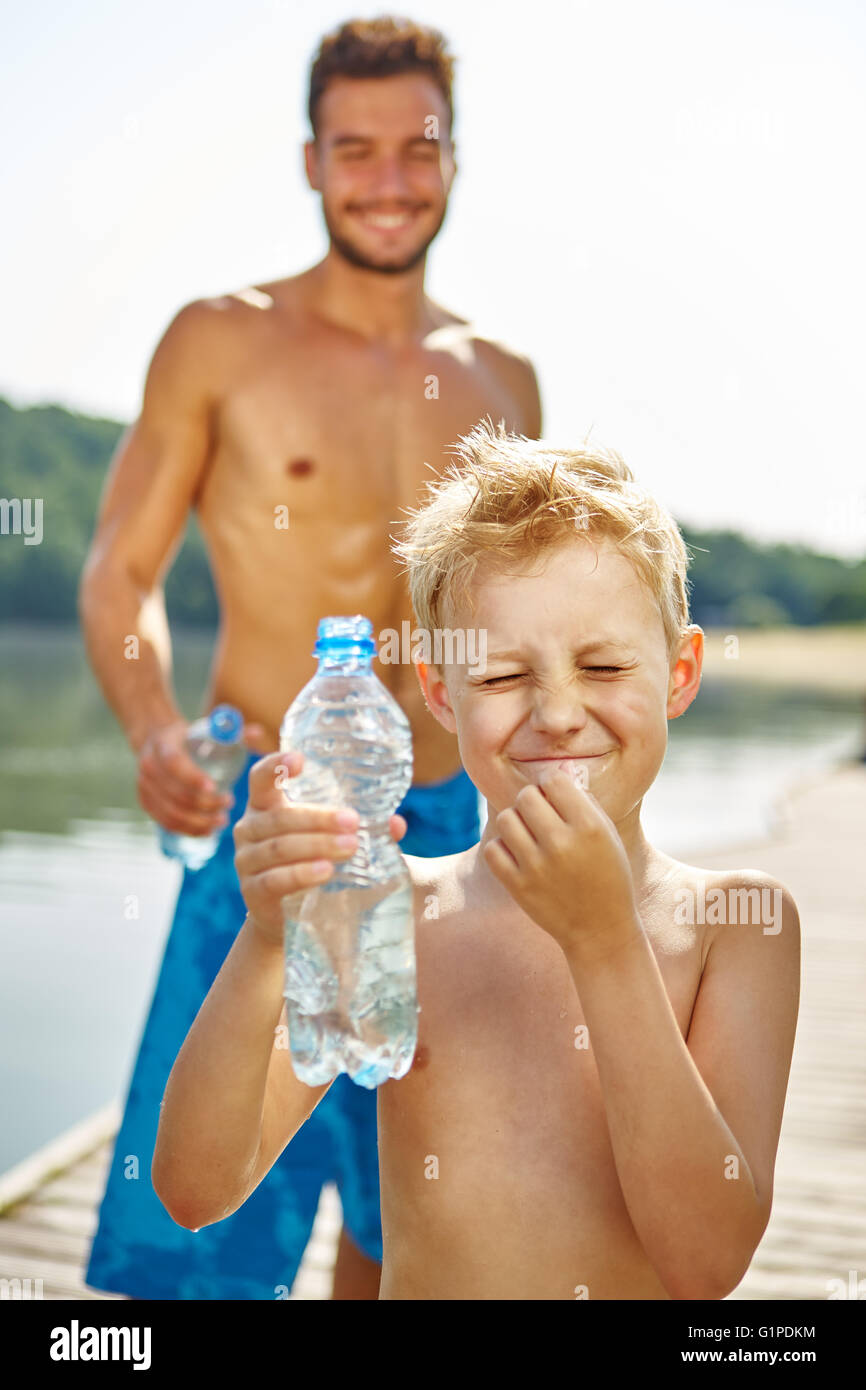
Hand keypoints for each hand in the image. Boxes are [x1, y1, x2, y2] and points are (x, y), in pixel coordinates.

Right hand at [137, 716, 267, 835]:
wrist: (156, 740)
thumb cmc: (189, 736)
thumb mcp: (206, 728)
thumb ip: (232, 732)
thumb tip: (258, 733)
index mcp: (163, 744)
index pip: (174, 763)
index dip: (193, 778)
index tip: (215, 787)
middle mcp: (149, 766)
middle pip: (176, 793)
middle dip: (205, 803)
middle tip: (229, 803)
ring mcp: (145, 787)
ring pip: (171, 812)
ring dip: (199, 820)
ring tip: (222, 819)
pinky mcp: (147, 802)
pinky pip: (166, 822)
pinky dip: (188, 829)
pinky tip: (208, 830)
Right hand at [233, 750, 407, 946]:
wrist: (287, 915)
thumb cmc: (310, 862)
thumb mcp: (329, 838)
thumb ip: (359, 828)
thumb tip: (396, 824)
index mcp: (265, 806)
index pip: (260, 778)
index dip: (275, 766)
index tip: (301, 760)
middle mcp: (249, 829)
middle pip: (280, 817)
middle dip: (319, 818)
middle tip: (353, 822)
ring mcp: (246, 860)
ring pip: (279, 848)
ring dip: (317, 845)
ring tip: (350, 847)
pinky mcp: (252, 891)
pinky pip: (275, 879)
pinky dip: (301, 874)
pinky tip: (326, 871)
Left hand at [482, 770, 639, 957]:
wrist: (600, 929)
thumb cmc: (607, 874)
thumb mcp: (607, 834)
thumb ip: (582, 801)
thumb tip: (553, 772)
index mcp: (588, 827)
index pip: (553, 780)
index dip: (553, 785)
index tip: (556, 798)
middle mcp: (562, 844)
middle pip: (525, 795)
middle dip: (532, 801)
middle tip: (541, 816)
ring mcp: (537, 867)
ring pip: (506, 818)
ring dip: (516, 822)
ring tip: (529, 834)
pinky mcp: (518, 886)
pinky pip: (493, 848)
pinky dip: (503, 848)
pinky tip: (519, 855)